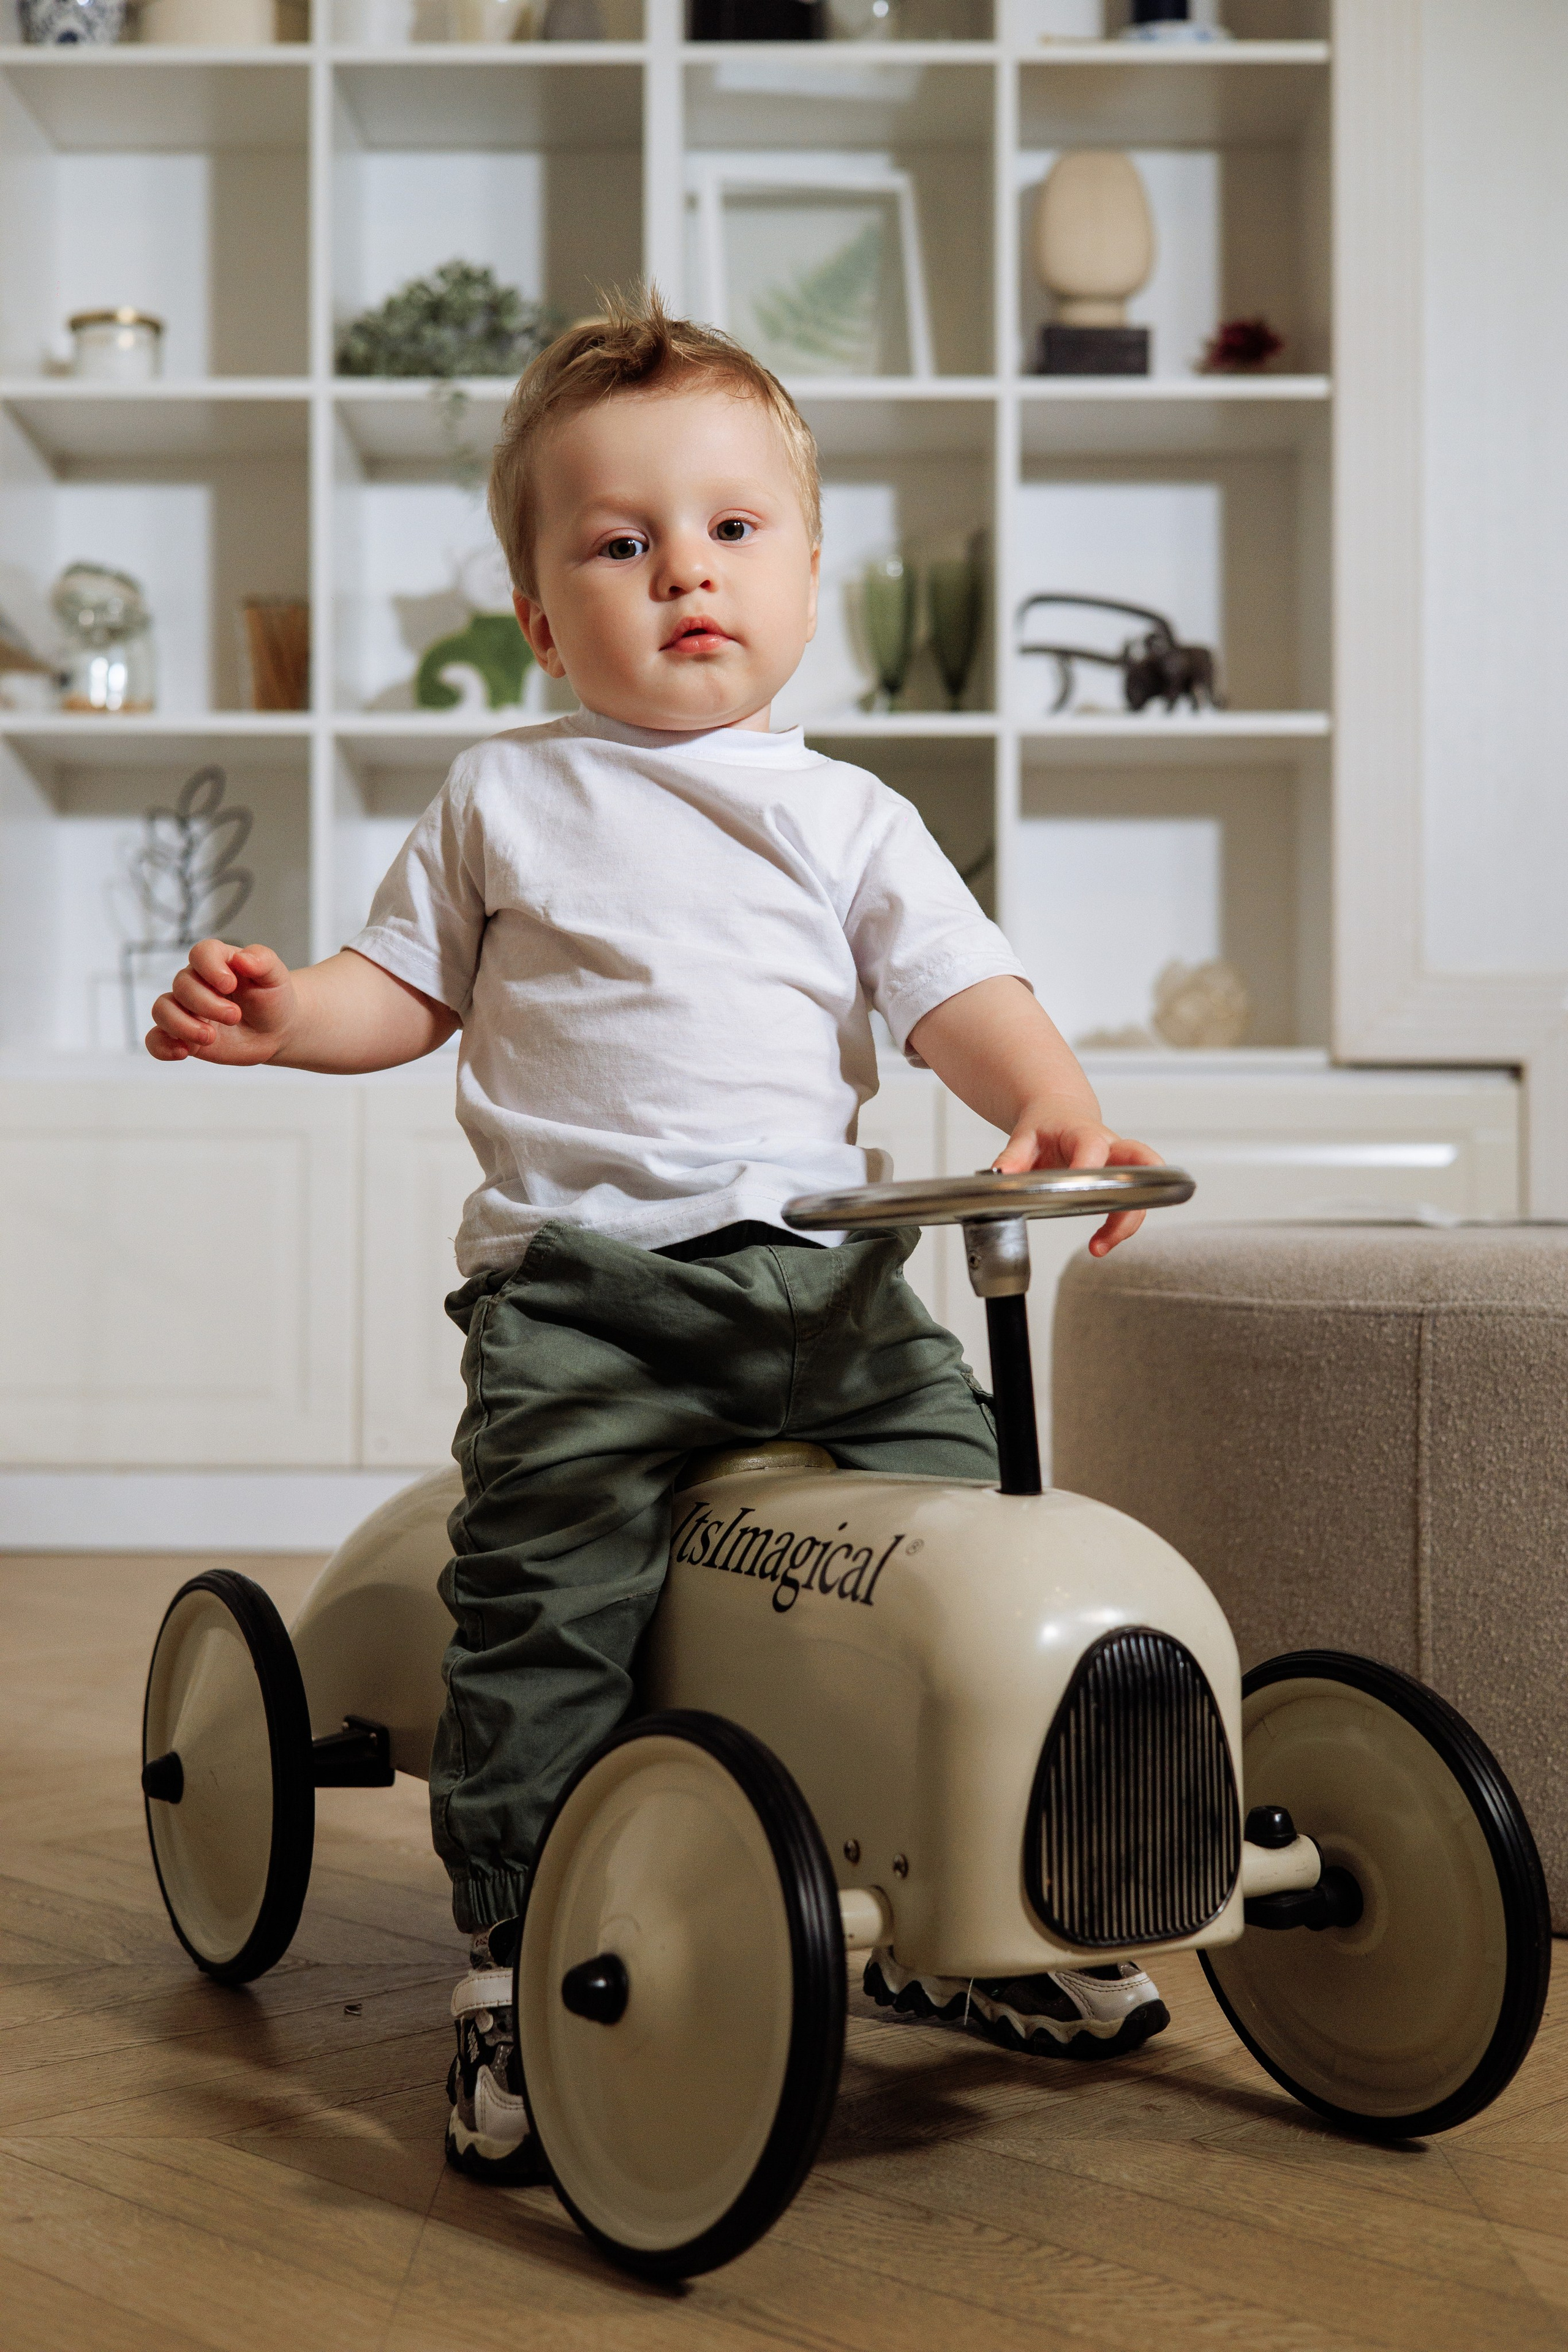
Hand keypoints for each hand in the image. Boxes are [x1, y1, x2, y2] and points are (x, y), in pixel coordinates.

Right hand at [146, 940, 296, 1065]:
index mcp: (217, 962)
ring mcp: (186, 1009)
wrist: (275, 1030)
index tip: (230, 985)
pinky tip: (183, 1052)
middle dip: (207, 1004)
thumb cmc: (272, 998)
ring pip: (162, 1010)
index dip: (210, 967)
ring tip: (210, 1037)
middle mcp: (196, 983)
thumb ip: (263, 961)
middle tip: (235, 1016)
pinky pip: (156, 1039)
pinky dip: (162, 1047)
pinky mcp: (183, 1035)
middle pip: (181, 985)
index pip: (200, 953)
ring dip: (182, 1025)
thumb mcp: (275, 976)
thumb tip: (243, 959)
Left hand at [992, 1113, 1163, 1257]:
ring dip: (1126, 1221)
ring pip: (1142, 1191)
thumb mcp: (1024, 1136)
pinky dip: (1121, 1225)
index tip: (1076, 1190)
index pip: (1093, 1147)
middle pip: (1143, 1161)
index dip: (1089, 1167)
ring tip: (1099, 1247)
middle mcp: (1111, 1147)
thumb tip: (1001, 1177)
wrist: (1060, 1113)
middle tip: (1121, 1217)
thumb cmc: (1046, 1125)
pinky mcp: (1121, 1182)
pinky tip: (1100, 1243)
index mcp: (1084, 1132)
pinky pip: (1132, 1204)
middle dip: (1141, 1188)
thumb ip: (1011, 1157)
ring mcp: (1120, 1165)